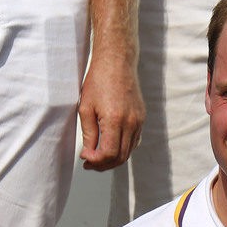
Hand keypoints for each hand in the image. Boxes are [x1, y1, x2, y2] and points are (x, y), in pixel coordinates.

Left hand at [78, 50, 144, 170]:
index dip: (96, 161)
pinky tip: (110, 146)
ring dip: (113, 159)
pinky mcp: (141, 119)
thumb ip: (88, 134)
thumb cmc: (98, 80)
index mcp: (115, 120)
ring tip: (98, 157)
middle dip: (104, 164)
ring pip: (128, 152)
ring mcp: (139, 122)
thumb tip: (89, 154)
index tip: (84, 158)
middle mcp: (130, 123)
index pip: (108, 153)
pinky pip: (134, 142)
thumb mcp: (86, 107)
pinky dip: (122, 149)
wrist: (117, 62)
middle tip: (89, 163)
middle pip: (120, 157)